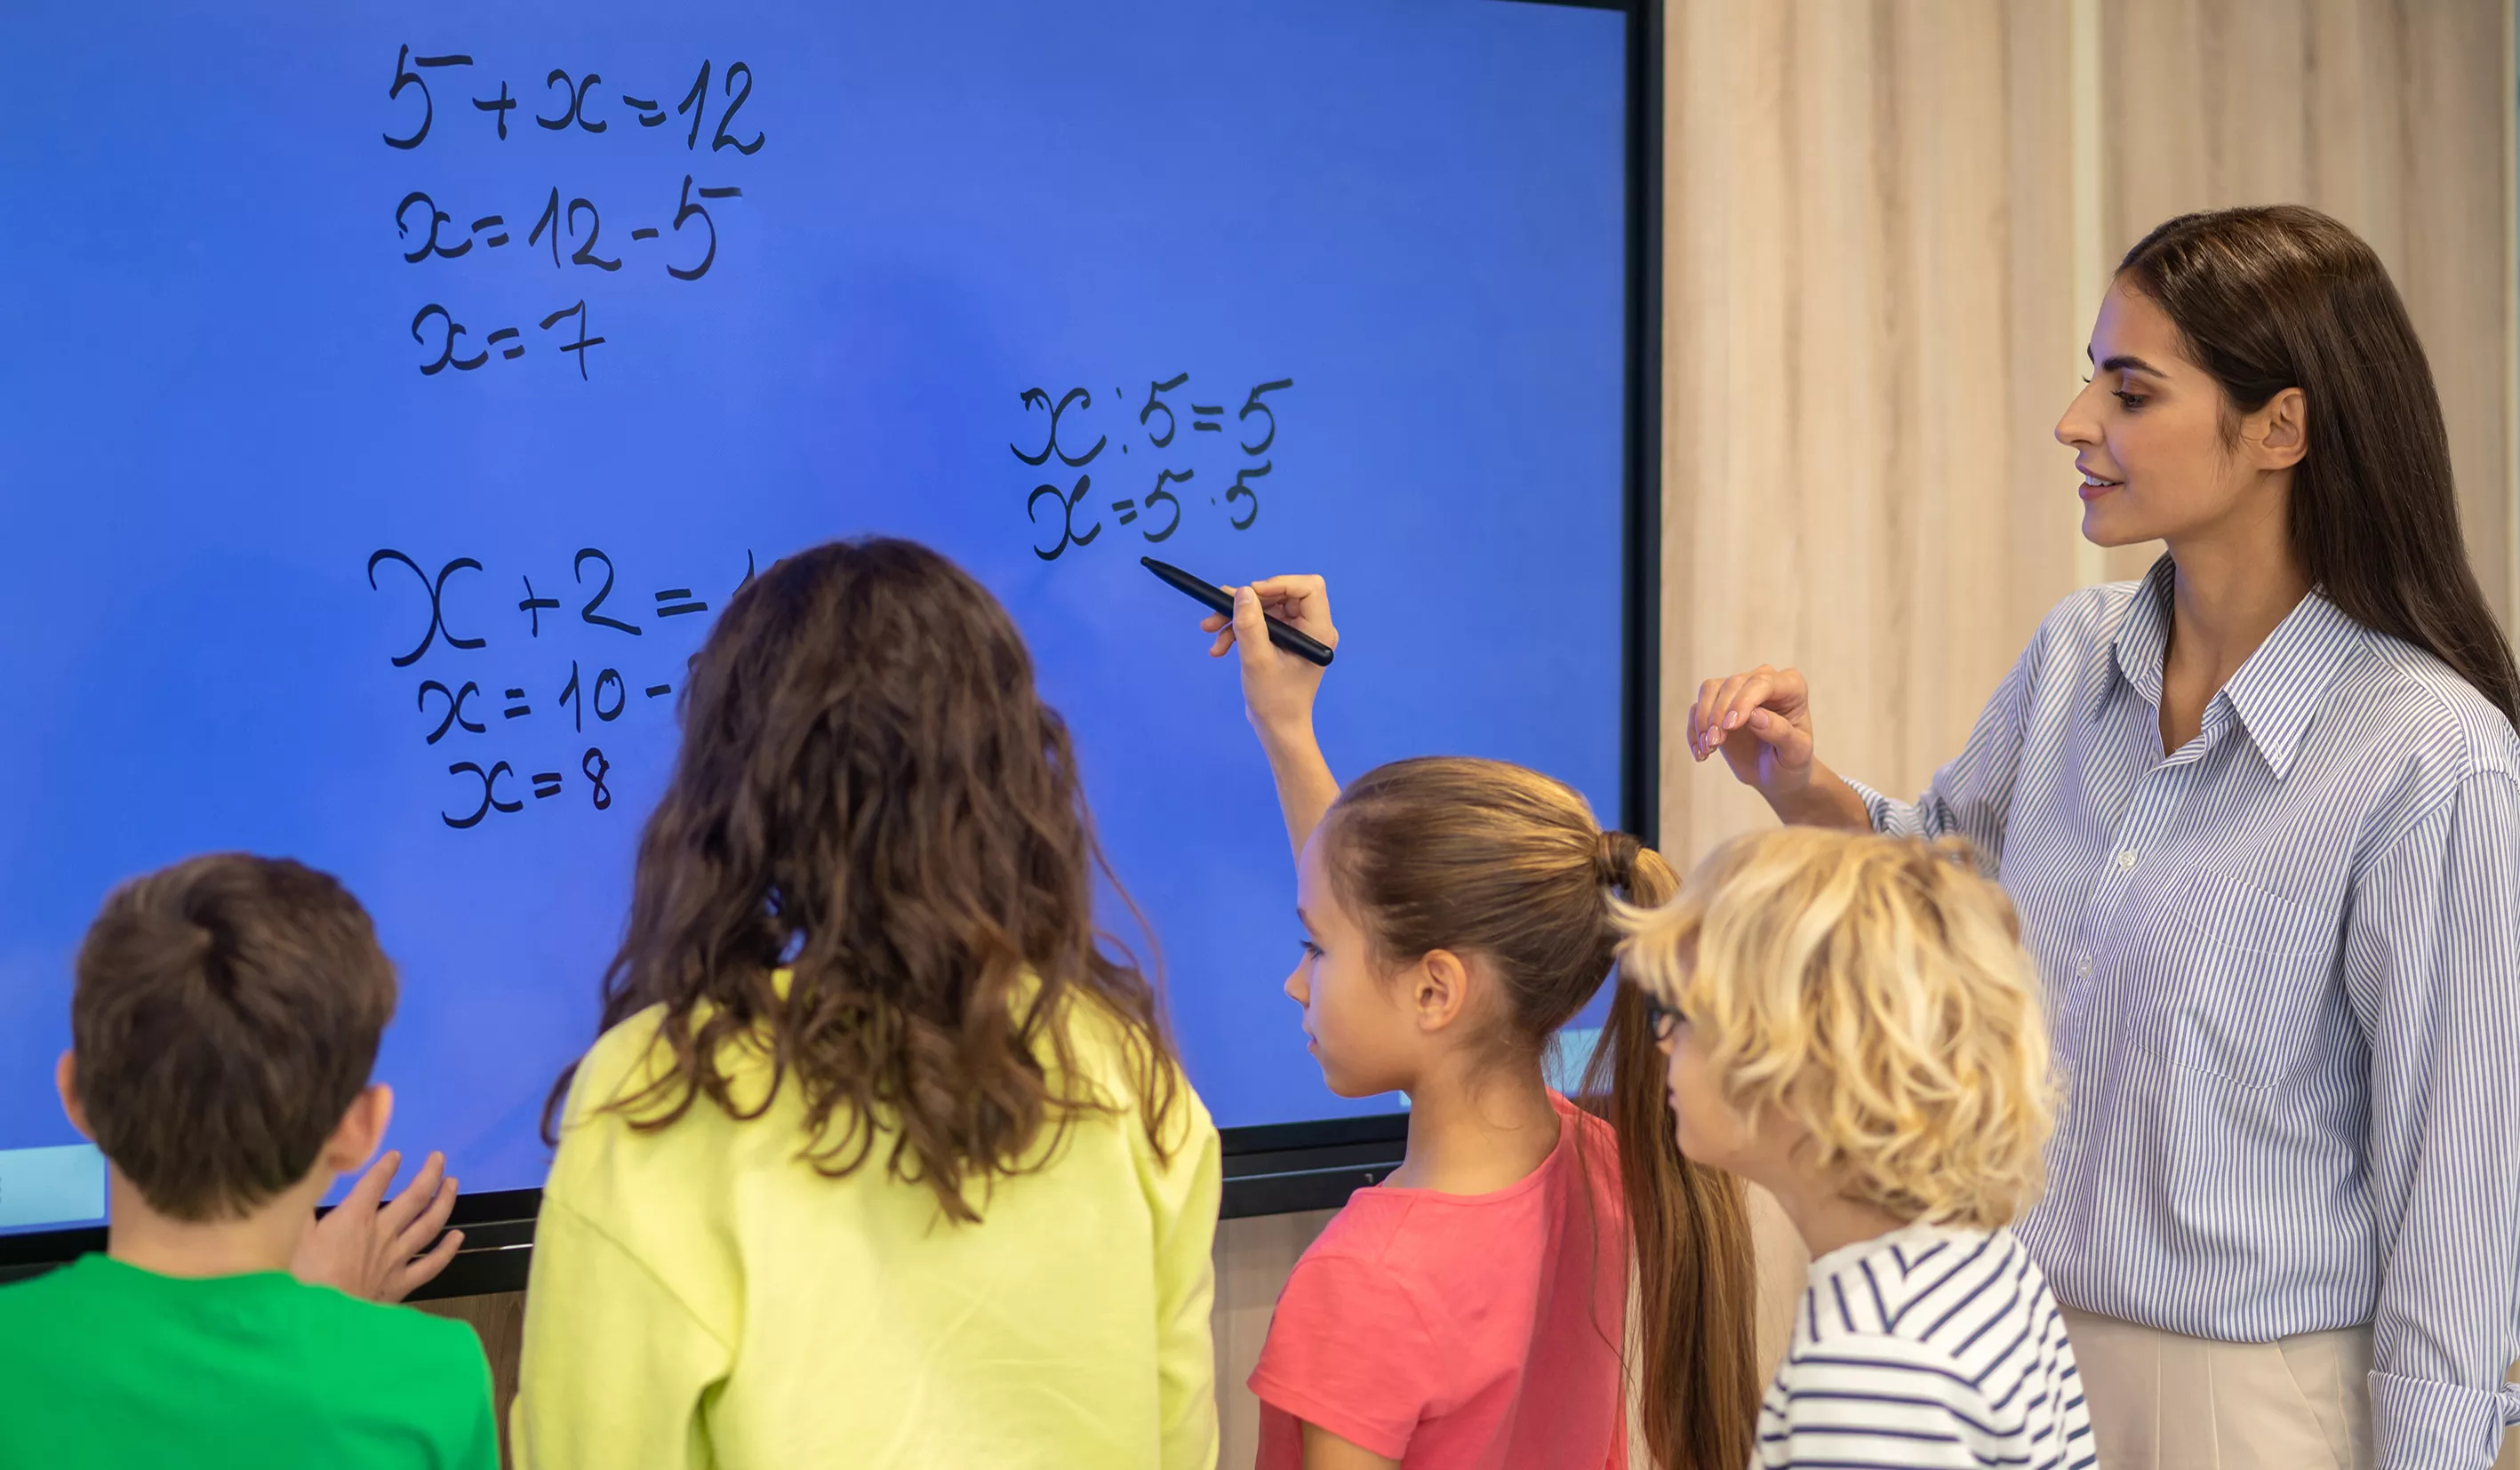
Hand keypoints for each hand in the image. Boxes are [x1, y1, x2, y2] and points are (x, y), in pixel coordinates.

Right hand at [291, 1149, 462, 1303]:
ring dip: (443, 1202)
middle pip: (414, 1197)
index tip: (397, 1155)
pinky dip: (448, 1250)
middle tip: (439, 1157)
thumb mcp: (291, 1237)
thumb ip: (301, 1209)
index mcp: (354, 1217)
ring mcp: (396, 1258)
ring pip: (429, 1225)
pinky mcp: (401, 1284)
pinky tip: (458, 1237)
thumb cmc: (298, 1279)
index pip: (375, 1183)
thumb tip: (309, 1184)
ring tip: (452, 1184)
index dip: (387, 1166)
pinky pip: (431, 1265)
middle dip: (428, 1174)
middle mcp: (382, 1232)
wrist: (316, 1323)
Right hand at [1202, 574, 1336, 737]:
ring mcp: (1297, 634)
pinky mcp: (1284, 641)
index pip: (1309, 588)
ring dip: (1237, 618)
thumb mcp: (1257, 660)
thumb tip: (1242, 592)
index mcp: (1318, 631)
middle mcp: (1312, 628)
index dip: (1279, 584)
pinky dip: (1240, 630)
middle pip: (1282, 595)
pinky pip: (1262, 623)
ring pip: (1267, 608)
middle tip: (1220, 611)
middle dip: (1249, 603)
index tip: (1251, 594)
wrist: (1277, 728)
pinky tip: (1219, 646)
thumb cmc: (1274, 700)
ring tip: (1210, 630)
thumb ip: (1249, 624)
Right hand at [1688, 664, 1817, 800]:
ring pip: (1710, 689)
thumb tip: (1756, 716)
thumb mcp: (1796, 754)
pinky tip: (1701, 752)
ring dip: (1703, 719)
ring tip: (1708, 748)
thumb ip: (1781, 733)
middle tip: (1714, 744)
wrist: (1775, 775)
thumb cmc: (1791, 762)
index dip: (1743, 701)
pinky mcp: (1718, 704)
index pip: (1762, 682)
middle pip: (1733, 683)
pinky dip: (1694, 730)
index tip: (1729, 726)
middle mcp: (1764, 681)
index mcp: (1791, 687)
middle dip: (1718, 714)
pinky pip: (1698, 707)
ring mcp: (1739, 690)